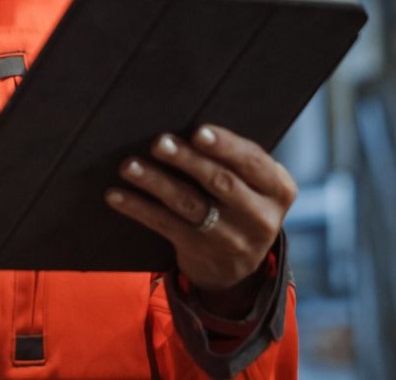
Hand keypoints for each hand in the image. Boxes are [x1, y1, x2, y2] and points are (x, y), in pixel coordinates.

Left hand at [104, 124, 296, 303]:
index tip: (198, 131)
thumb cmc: (241, 204)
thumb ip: (237, 161)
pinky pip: (166, 225)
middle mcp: (260, 217)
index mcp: (279, 189)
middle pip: (220, 182)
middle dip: (187, 160)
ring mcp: (231, 239)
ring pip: (189, 205)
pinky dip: (139, 208)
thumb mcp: (256, 187)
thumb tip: (186, 127)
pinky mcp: (201, 252)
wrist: (239, 268)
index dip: (225, 146)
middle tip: (159, 142)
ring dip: (156, 182)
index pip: (253, 162)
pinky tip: (117, 195)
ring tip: (130, 165)